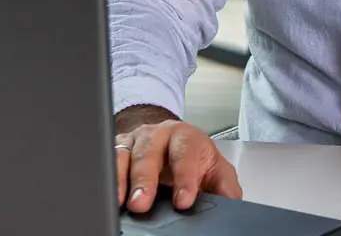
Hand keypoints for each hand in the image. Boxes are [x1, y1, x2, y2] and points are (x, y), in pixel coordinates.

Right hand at [115, 114, 241, 213]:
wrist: (173, 139)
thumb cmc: (196, 158)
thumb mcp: (217, 171)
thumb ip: (225, 188)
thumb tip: (232, 205)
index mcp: (187, 137)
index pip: (185, 154)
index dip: (184, 179)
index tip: (183, 201)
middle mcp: (159, 134)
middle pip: (150, 152)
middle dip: (145, 179)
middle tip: (143, 203)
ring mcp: (136, 140)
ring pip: (125, 155)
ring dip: (121, 179)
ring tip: (122, 202)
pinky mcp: (118, 148)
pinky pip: (108, 159)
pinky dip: (107, 177)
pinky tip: (108, 193)